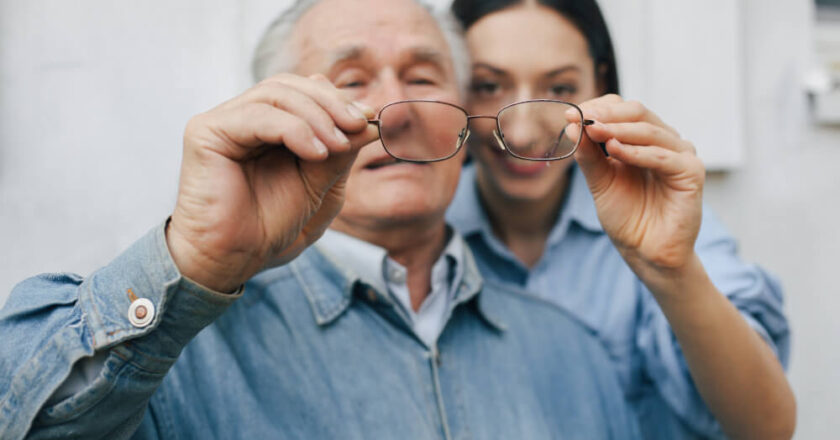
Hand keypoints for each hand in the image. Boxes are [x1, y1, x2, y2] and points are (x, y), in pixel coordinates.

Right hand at [167, 73, 378, 291]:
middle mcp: (242, 117)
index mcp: (266, 126)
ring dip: (317, 116)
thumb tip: (370, 121)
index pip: (302, 91)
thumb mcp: (318, 185)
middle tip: (359, 125)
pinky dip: (294, 129)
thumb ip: (339, 152)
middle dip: (331, 103)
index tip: (369, 117)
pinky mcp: (206, 132)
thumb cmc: (269, 225)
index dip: (337, 99)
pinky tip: (316, 153)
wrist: (235, 258)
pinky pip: (258, 116)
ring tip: (339, 144)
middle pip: (290, 86)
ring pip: (276, 93)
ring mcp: (223, 122)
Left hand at [566, 94, 704, 281]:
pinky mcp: (691, 172)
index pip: (622, 110)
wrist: (645, 252)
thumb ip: (589, 156)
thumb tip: (572, 126)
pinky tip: (614, 150)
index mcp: (642, 140)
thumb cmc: (627, 217)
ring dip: (618, 129)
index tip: (569, 115)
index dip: (597, 109)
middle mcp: (663, 142)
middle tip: (581, 118)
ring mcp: (680, 154)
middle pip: (637, 113)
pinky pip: (663, 156)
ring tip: (594, 131)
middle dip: (606, 114)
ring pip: (649, 131)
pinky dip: (637, 152)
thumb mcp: (600, 182)